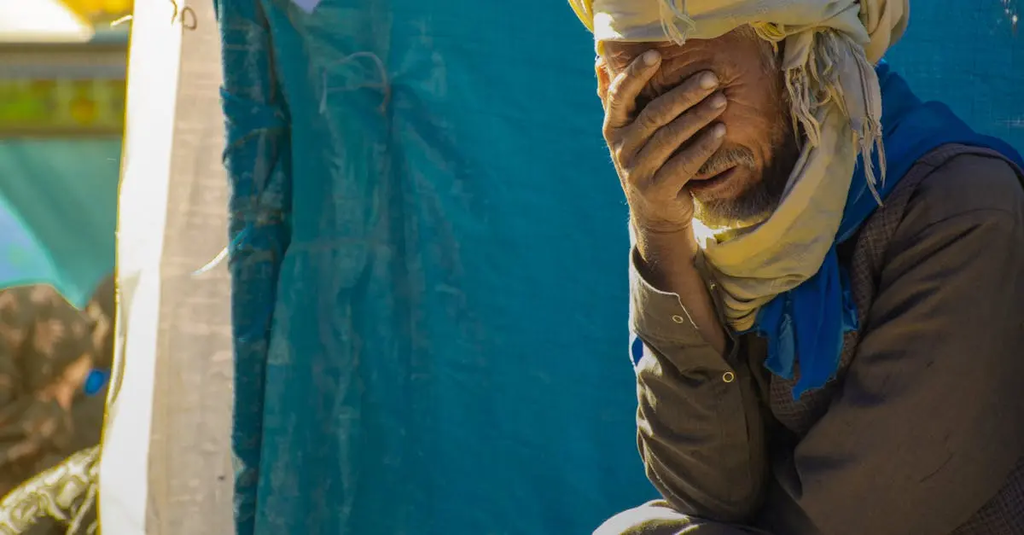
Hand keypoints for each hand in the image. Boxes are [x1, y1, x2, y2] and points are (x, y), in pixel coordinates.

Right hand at [600, 50, 727, 233]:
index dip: (635, 75)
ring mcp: (638, 171)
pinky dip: (703, 146)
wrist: (654, 214)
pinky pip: (683, 164)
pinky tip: (721, 131)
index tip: (655, 54)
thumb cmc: (645, 161)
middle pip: (653, 115)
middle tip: (710, 78)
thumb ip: (614, 98)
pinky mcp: (658, 190)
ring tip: (721, 100)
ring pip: (669, 138)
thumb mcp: (626, 132)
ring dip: (698, 117)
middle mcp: (622, 149)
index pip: (620, 96)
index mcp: (613, 129)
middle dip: (684, 94)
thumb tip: (598, 60)